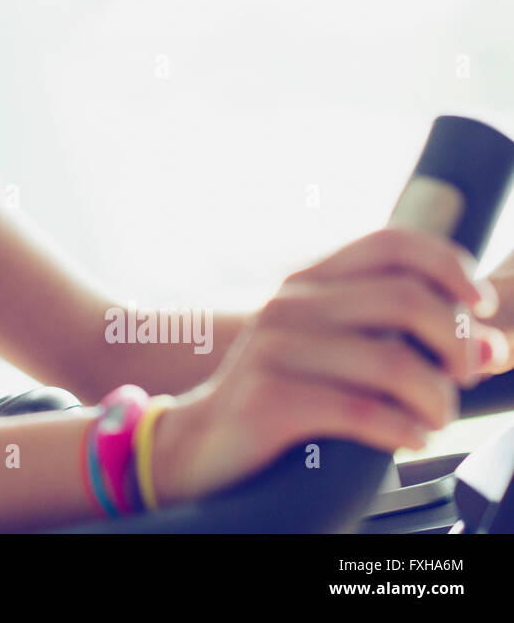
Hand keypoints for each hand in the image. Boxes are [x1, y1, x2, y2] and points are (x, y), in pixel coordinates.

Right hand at [151, 227, 507, 505]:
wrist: (200, 442)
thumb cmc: (282, 396)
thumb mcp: (333, 351)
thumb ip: (402, 339)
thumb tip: (493, 347)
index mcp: (307, 281)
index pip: (392, 244)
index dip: (450, 267)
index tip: (479, 307)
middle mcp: (289, 304)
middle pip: (406, 299)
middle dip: (457, 342)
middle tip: (463, 377)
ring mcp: (275, 349)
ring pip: (393, 361)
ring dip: (437, 399)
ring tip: (435, 418)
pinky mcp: (269, 400)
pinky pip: (363, 411)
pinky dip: (403, 429)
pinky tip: (407, 437)